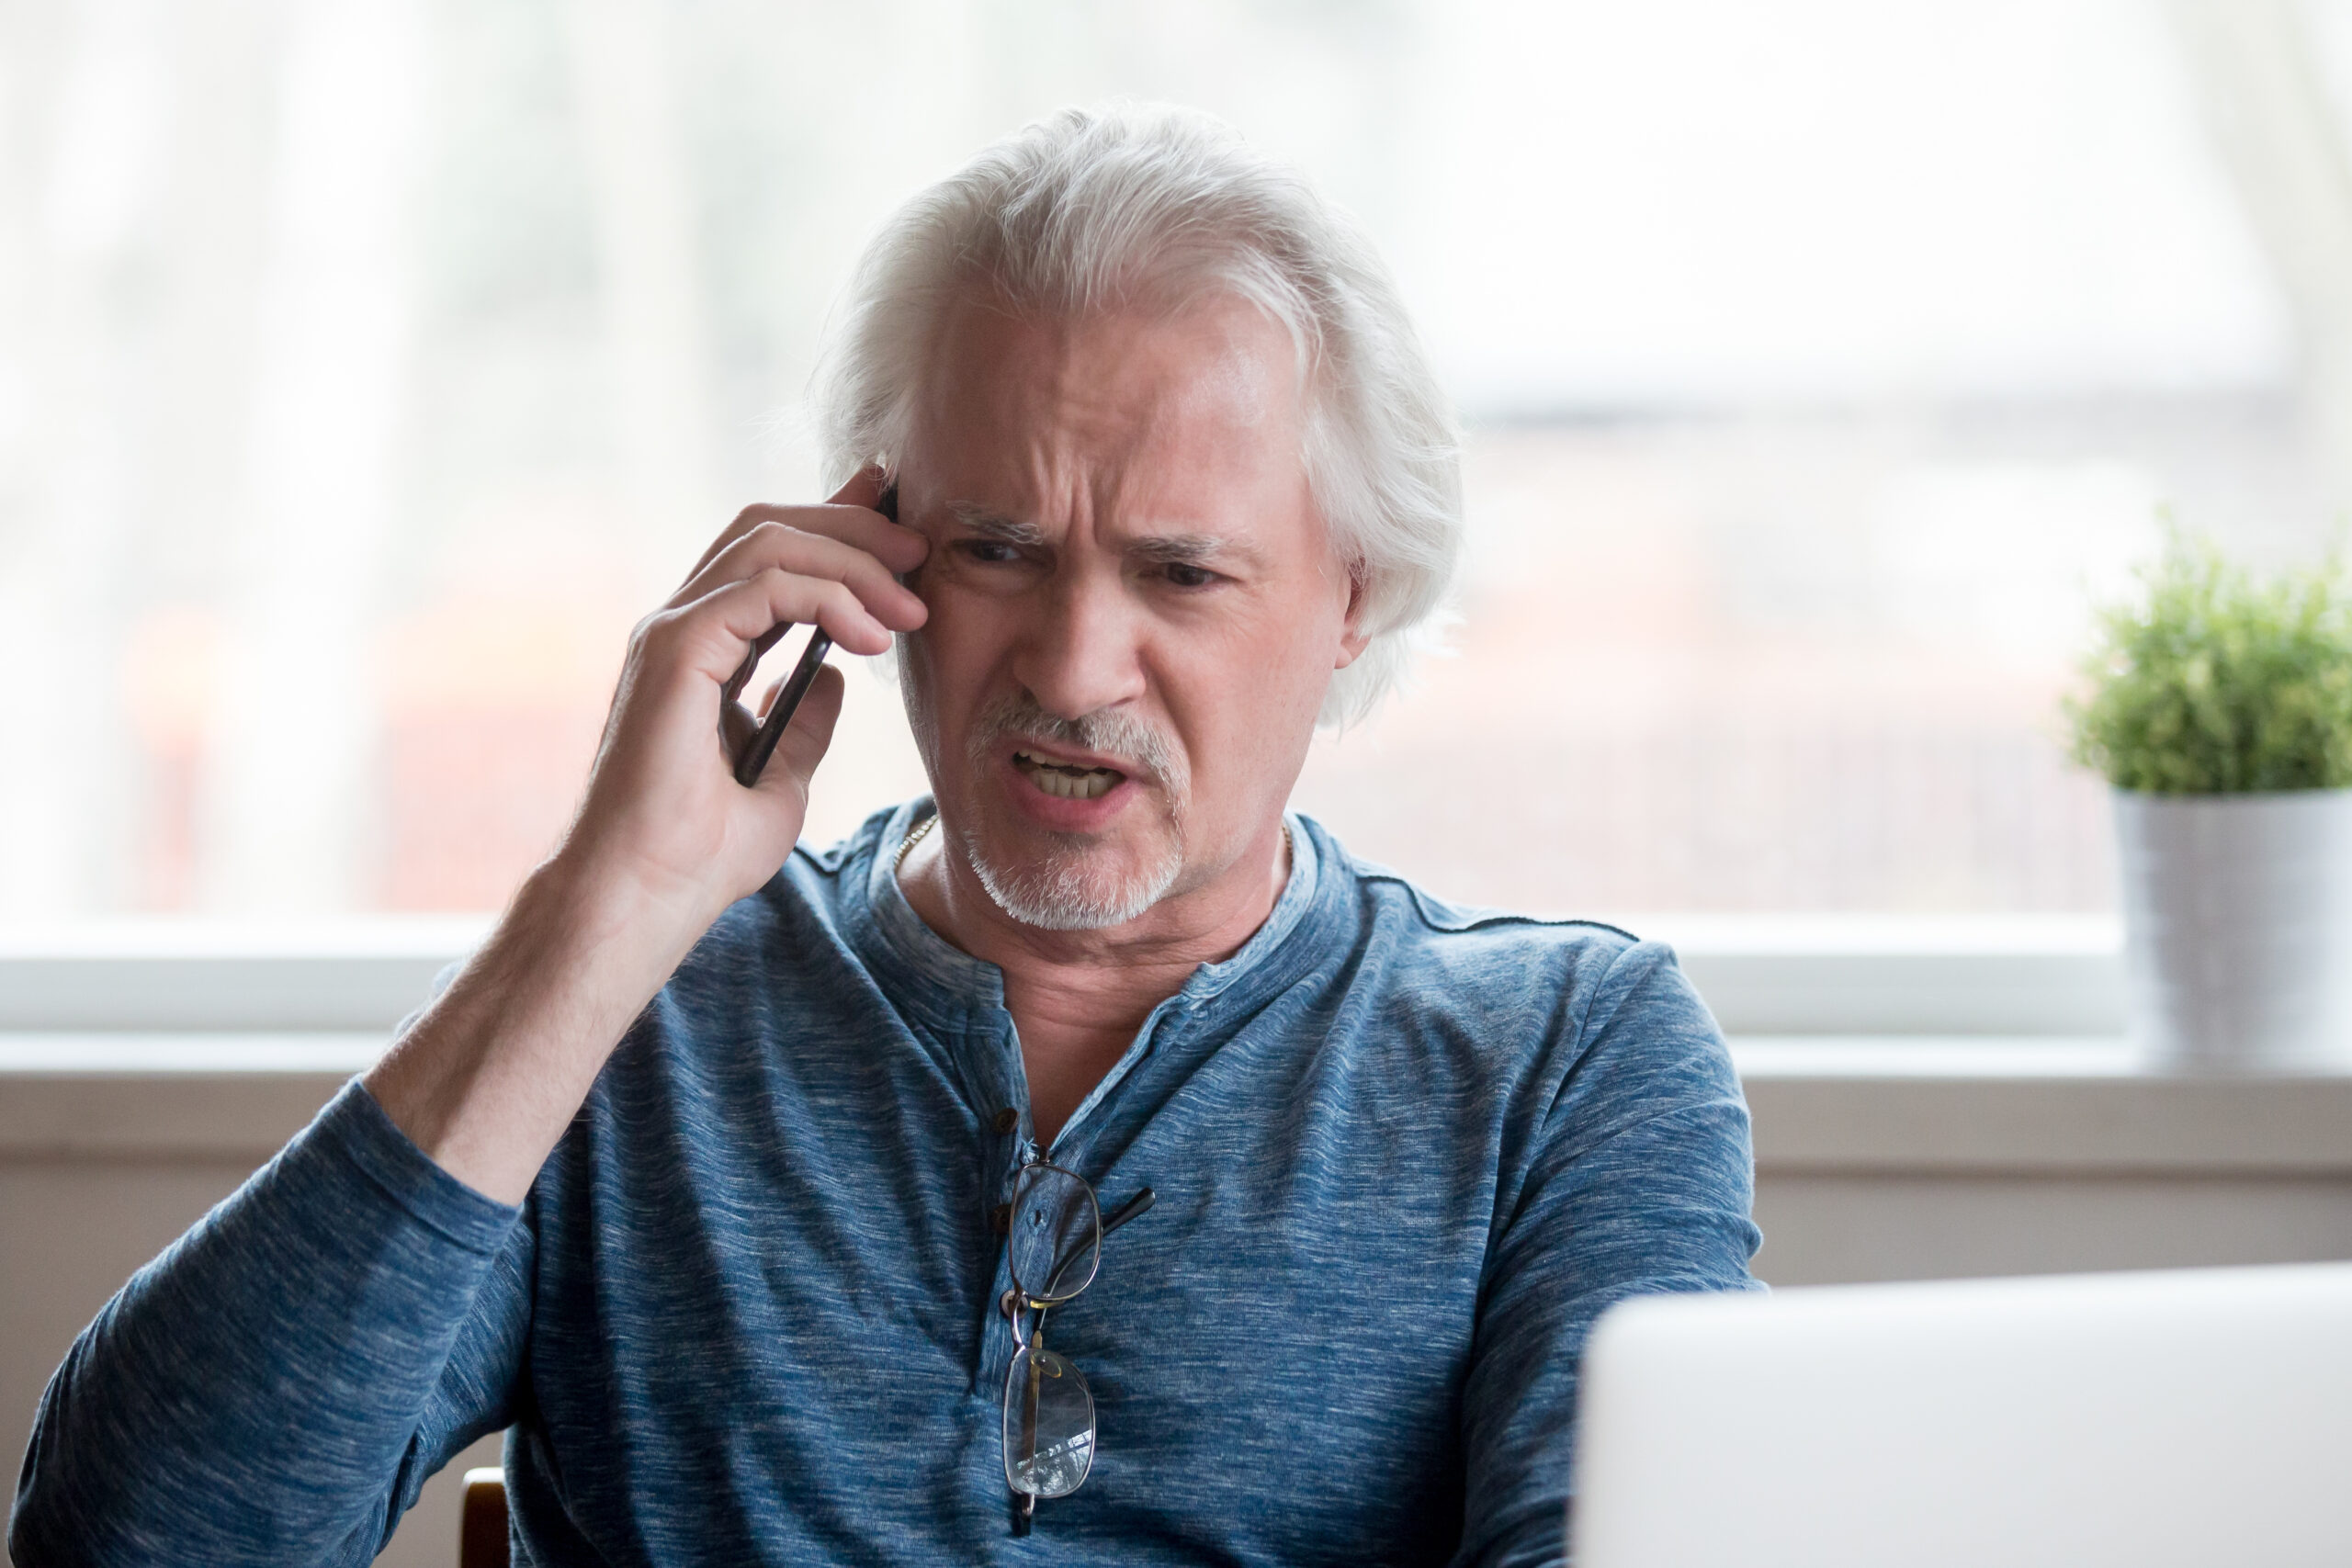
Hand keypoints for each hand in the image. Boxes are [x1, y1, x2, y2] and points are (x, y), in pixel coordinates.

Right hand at [559, 469, 927, 928]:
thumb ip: (804, 722)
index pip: (770, 559)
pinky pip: (763, 586)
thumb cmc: (700, 854)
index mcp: (702, 649)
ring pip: (768, 543)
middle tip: (921, 555)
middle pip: (770, 529)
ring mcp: (673, 632)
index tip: (905, 542)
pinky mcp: (675, 648)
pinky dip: (828, 597)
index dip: (837, 531)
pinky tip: (870, 638)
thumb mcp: (782, 778)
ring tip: (908, 609)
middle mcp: (682, 627)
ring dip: (851, 562)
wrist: (651, 896)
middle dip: (852, 528)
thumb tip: (832, 676)